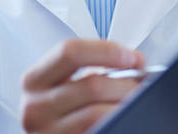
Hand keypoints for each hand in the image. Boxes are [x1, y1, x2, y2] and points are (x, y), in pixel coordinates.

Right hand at [19, 39, 145, 133]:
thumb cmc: (62, 109)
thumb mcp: (67, 83)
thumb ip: (95, 66)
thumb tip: (136, 62)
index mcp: (35, 79)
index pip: (70, 52)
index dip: (106, 50)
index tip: (130, 57)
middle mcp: (35, 106)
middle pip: (92, 85)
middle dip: (126, 84)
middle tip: (142, 86)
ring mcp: (47, 132)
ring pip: (98, 114)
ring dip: (125, 106)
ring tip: (134, 104)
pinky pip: (100, 130)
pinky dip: (117, 123)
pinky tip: (123, 120)